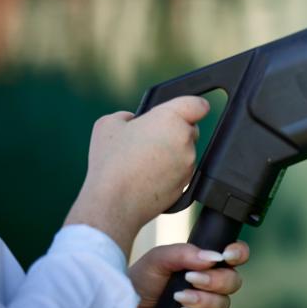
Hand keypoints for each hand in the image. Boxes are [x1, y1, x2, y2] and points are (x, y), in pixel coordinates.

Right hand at [65, 96, 209, 256]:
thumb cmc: (110, 162)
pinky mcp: (188, 182)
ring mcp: (189, 162)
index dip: (191, 106)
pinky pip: (182, 170)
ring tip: (143, 161)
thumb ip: (128, 115)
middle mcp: (185, 139)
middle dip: (174, 131)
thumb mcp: (108, 125)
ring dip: (171, 152)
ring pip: (185, 151)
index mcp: (171, 118)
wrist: (114, 202)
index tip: (183, 110)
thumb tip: (135, 120)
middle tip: (149, 139)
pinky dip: (170, 171)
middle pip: (190, 129)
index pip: (198, 105)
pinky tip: (148, 175)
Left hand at [129, 241, 249, 307]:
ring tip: (180, 298)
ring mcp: (205, 307)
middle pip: (234, 281)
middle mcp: (209, 285)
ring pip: (224, 304)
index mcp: (204, 264)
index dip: (238, 253)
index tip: (226, 255)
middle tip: (191, 279)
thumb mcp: (157, 259)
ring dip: (203, 300)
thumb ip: (184, 252)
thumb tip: (213, 256)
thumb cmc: (138, 283)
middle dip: (216, 280)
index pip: (234, 256)